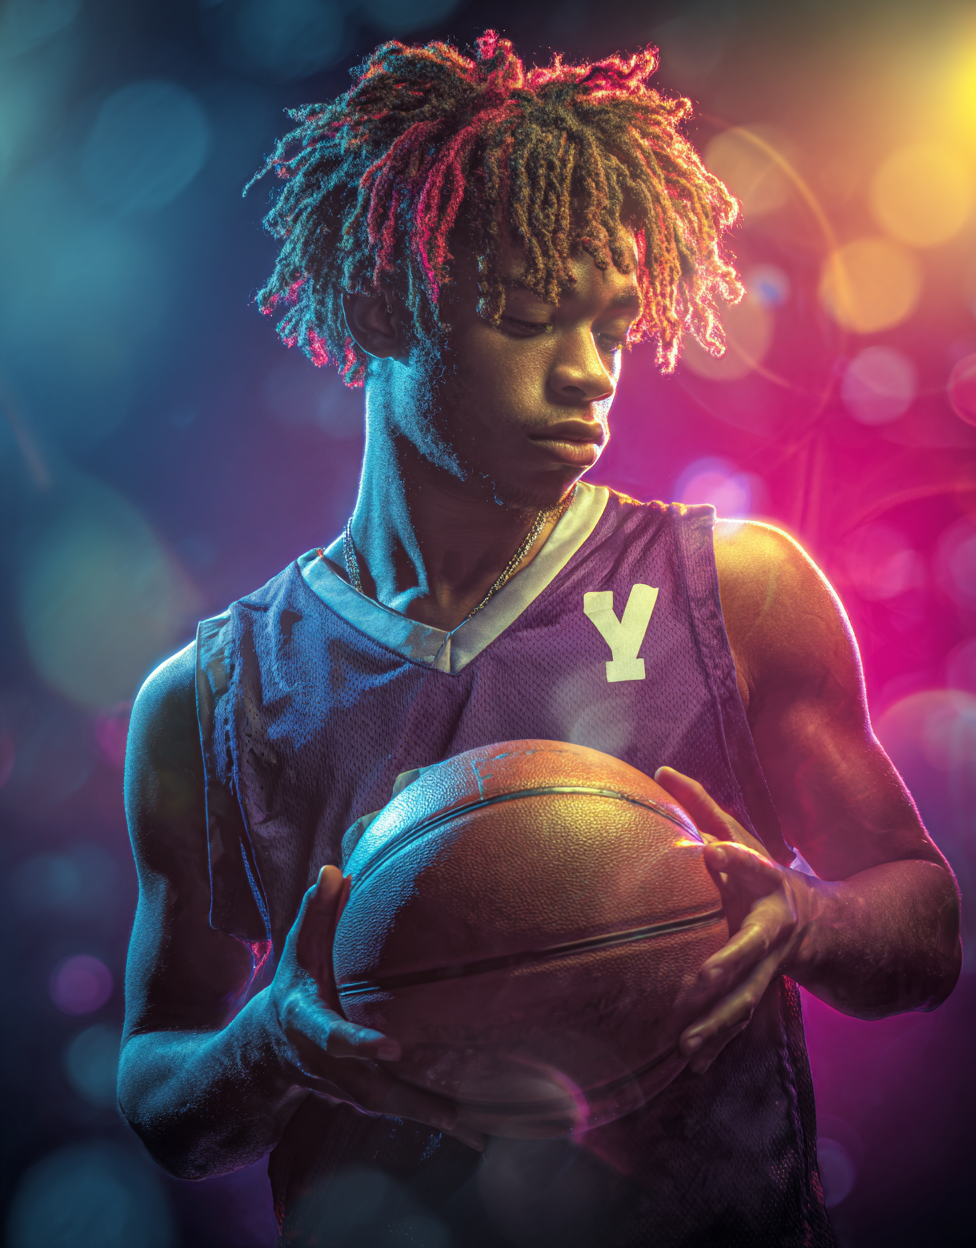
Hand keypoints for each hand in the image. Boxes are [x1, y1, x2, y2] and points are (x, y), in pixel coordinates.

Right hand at [269, 865, 484, 1148]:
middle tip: (458, 1109)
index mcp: (307, 1025)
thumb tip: (334, 870)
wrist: (263, 1054)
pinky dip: (436, 1120)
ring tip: (481, 1127)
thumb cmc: (292, 989)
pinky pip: (401, 1113)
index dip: (359, 1045)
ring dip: (434, 1118)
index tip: (391, 1048)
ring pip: (391, 1109)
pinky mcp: (362, 1100)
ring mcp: (344, 1090)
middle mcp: (326, 1066)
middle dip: (412, 1100)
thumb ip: (313, 913)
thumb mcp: (296, 950)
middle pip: (370, 1089)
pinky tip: (478, 1130)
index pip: (333, 1037)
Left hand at [654, 767, 816, 1075]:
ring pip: (746, 998)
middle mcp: (773, 926)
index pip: (752, 865)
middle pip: (750, 947)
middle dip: (726, 965)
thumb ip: (701, 807)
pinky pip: (740, 1019)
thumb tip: (660, 769)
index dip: (737, 858)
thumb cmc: (766, 875)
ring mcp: (772, 966)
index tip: (715, 851)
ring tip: (686, 1045)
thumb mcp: (742, 837)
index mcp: (767, 882)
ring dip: (717, 1023)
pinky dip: (719, 1041)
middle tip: (696, 983)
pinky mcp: (764, 992)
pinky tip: (693, 1065)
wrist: (832, 928)